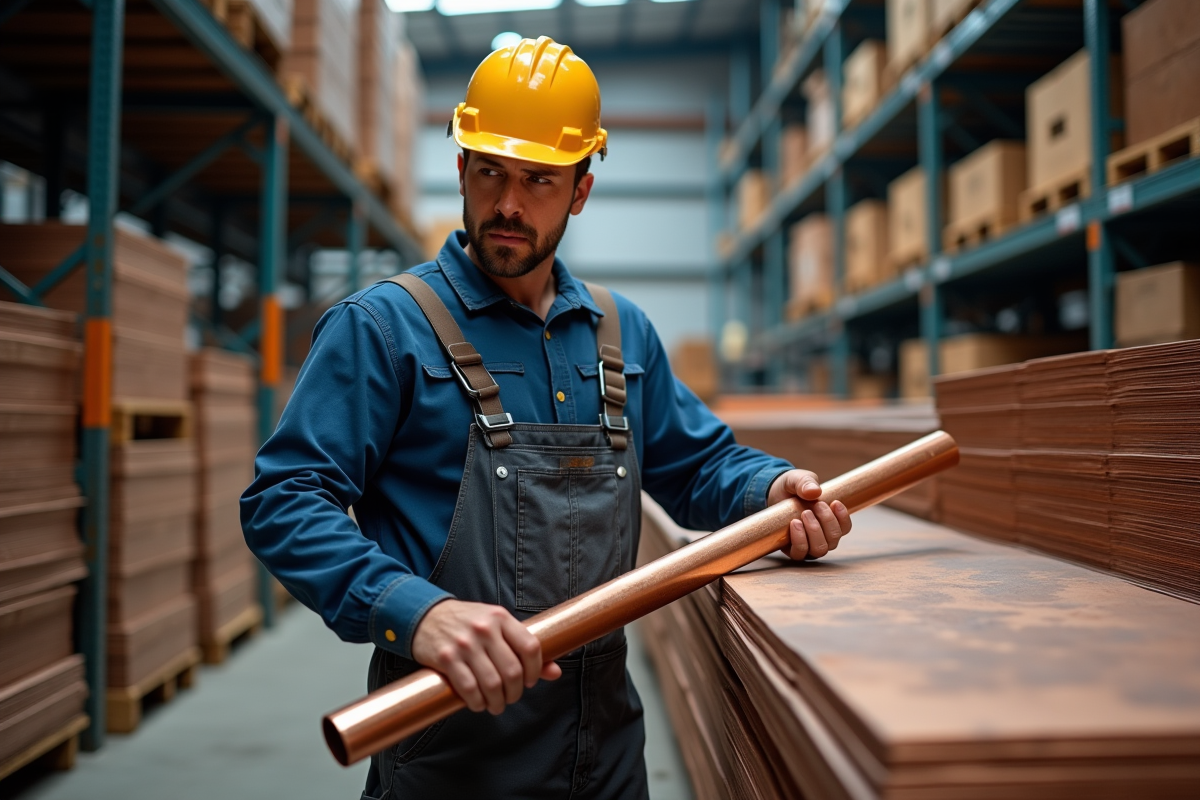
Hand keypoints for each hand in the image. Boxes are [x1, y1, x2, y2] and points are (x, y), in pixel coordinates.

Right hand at [411, 599, 561, 714]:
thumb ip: (523, 647)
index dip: (536, 670)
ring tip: (496, 705)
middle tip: (511, 697)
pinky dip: (477, 703)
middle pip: (512, 671)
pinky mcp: (446, 658)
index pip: (530, 647)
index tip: (530, 681)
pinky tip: (478, 703)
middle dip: (515, 692)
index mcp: (501, 618)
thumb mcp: (496, 626)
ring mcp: (464, 643)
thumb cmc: (467, 623)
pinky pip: (468, 689)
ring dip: (497, 702)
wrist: (425, 615)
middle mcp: (484, 629)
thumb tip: (555, 673)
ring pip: (492, 683)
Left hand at [766, 470, 851, 560]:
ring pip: (820, 549)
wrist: (771, 494)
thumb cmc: (791, 488)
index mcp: (830, 522)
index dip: (843, 518)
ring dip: (814, 531)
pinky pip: (800, 553)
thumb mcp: (798, 479)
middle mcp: (822, 537)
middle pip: (834, 539)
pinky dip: (800, 539)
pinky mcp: (792, 550)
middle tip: (816, 505)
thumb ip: (806, 482)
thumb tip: (814, 492)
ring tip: (805, 513)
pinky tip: (795, 523)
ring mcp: (808, 546)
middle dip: (827, 521)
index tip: (835, 502)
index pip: (845, 528)